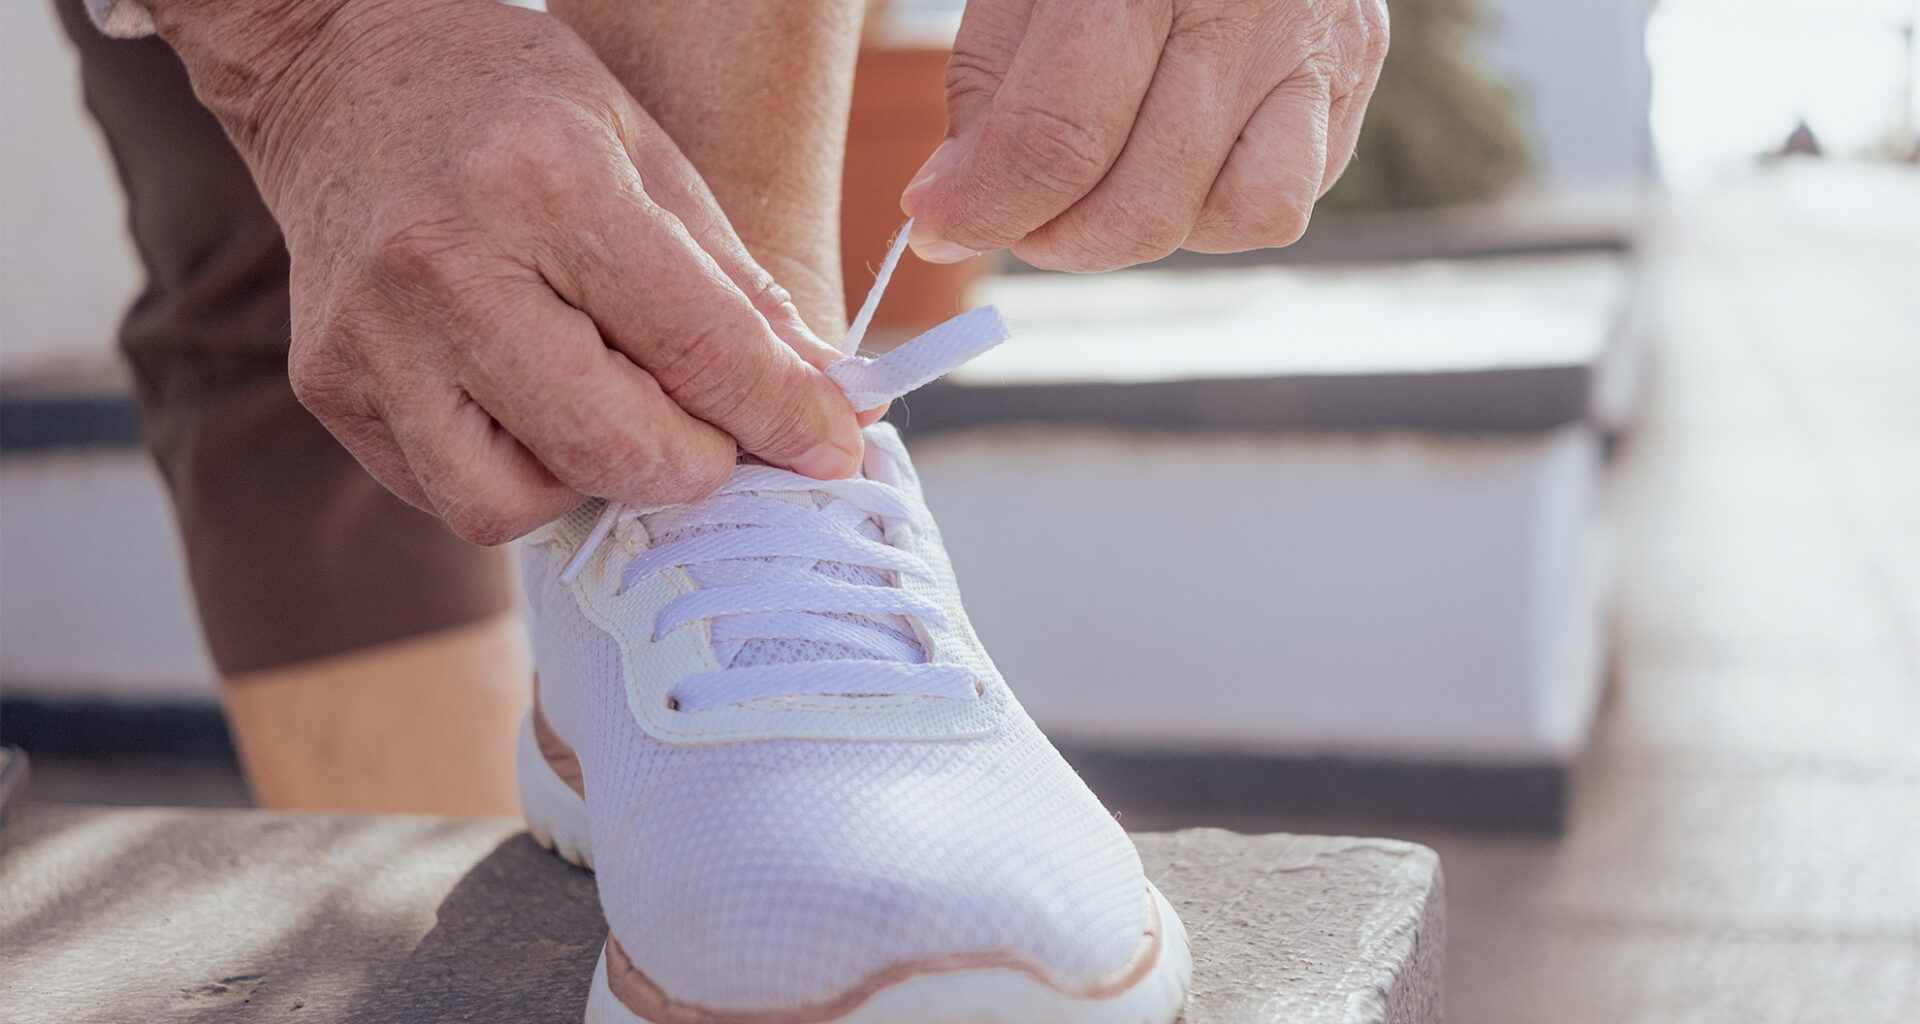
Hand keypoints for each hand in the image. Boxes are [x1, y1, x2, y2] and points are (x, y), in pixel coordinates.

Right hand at [149, 0, 864, 543]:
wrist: (336, 65)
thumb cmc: (509, 101)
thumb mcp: (647, 158)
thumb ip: (738, 293)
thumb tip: (830, 404)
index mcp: (544, 181)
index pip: (698, 349)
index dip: (784, 416)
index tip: (834, 446)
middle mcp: (443, 265)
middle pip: (614, 450)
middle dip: (699, 464)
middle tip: (717, 432)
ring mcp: (371, 337)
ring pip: (518, 505)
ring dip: (594, 483)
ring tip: (606, 407)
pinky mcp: (328, 387)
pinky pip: (450, 496)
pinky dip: (519, 477)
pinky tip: (531, 406)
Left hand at [900, 0, 1387, 270]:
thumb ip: (985, 85)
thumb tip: (949, 210)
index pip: (1060, 142)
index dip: (986, 208)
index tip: (936, 231)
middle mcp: (1250, 7)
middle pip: (1147, 203)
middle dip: (1057, 237)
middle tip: (1014, 213)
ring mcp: (1319, 44)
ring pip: (1239, 216)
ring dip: (1149, 231)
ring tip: (1099, 188)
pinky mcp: (1356, 71)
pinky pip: (1288, 195)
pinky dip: (1217, 206)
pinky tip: (1173, 157)